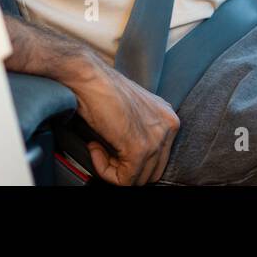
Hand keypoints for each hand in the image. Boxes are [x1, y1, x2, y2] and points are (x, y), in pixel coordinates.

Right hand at [65, 54, 179, 184]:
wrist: (88, 77)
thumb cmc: (102, 89)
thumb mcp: (132, 110)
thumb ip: (140, 130)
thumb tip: (130, 157)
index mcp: (167, 117)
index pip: (158, 158)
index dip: (132, 160)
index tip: (113, 150)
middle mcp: (168, 126)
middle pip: (152, 172)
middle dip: (125, 169)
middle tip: (104, 152)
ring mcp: (156, 139)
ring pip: (138, 179)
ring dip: (113, 170)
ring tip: (97, 148)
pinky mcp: (139, 149)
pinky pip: (124, 180)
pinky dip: (105, 171)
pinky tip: (95, 148)